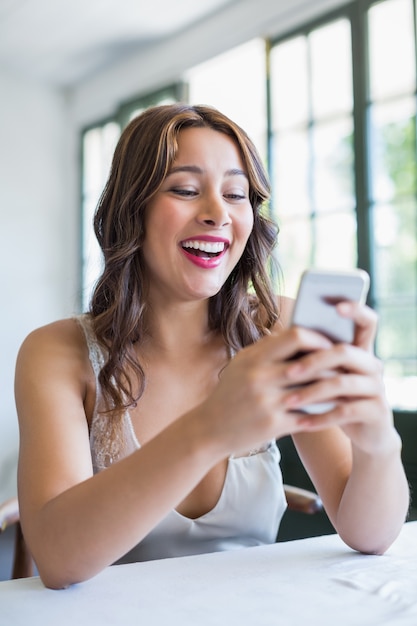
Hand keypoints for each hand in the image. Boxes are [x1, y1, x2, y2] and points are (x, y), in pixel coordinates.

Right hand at [198, 325, 333, 456]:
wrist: (209, 429)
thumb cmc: (230, 393)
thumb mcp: (242, 364)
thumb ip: (268, 348)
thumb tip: (302, 333)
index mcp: (253, 358)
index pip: (295, 336)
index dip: (318, 338)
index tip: (329, 343)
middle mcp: (260, 378)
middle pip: (310, 362)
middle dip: (332, 363)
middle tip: (347, 363)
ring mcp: (267, 402)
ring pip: (314, 390)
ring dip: (333, 388)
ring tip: (346, 385)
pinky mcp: (274, 426)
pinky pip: (309, 415)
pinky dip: (324, 412)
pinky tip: (335, 409)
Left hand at [283, 303, 397, 454]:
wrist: (362, 431)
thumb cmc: (333, 396)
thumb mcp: (323, 375)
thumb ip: (310, 355)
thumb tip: (274, 337)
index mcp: (360, 349)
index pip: (366, 321)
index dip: (356, 310)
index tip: (336, 306)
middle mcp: (372, 364)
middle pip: (345, 352)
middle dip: (314, 361)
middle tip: (288, 372)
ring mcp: (377, 387)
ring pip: (343, 383)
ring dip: (311, 393)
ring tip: (287, 402)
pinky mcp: (376, 411)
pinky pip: (346, 411)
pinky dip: (321, 417)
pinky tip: (301, 423)